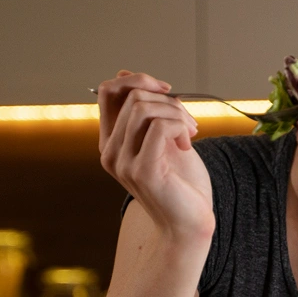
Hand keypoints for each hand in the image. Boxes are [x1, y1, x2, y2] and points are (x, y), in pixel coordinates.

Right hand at [97, 70, 214, 242]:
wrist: (190, 222)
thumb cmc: (181, 183)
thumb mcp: (164, 138)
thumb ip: (149, 112)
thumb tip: (127, 74)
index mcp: (111, 142)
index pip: (107, 91)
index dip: (136, 79)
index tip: (166, 91)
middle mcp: (110, 152)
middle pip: (132, 96)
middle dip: (169, 100)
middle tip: (190, 122)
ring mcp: (123, 162)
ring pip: (144, 107)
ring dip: (176, 113)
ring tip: (191, 133)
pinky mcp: (142, 171)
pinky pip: (159, 126)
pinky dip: (180, 126)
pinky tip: (189, 143)